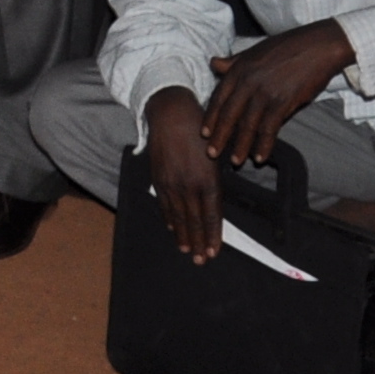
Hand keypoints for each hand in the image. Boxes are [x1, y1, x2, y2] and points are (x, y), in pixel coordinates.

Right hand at [140, 91, 223, 264]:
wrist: (171, 113)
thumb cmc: (200, 129)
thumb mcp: (216, 153)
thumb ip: (215, 180)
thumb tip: (215, 204)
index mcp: (208, 180)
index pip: (211, 216)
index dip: (212, 236)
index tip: (214, 252)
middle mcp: (189, 185)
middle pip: (195, 221)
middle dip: (198, 242)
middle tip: (200, 260)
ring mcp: (171, 183)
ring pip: (178, 216)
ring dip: (183, 235)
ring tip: (187, 251)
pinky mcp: (158, 178)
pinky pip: (164, 204)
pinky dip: (169, 218)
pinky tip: (172, 228)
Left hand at [199, 21, 354, 166]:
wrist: (319, 46)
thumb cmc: (288, 46)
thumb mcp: (255, 50)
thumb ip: (233, 61)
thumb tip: (214, 64)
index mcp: (239, 68)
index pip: (219, 97)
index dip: (210, 117)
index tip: (204, 133)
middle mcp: (248, 80)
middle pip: (229, 114)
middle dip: (219, 137)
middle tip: (212, 154)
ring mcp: (265, 92)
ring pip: (247, 125)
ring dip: (240, 146)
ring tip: (236, 161)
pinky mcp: (283, 101)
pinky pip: (269, 128)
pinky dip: (264, 144)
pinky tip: (260, 157)